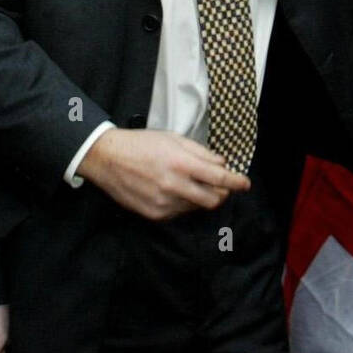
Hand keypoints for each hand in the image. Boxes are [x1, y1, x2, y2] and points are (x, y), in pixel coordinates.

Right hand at [79, 127, 249, 220]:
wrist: (107, 159)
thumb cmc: (141, 144)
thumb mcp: (174, 139)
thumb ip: (201, 152)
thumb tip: (222, 163)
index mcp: (181, 163)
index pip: (219, 178)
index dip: (236, 182)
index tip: (245, 184)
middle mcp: (174, 186)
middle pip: (213, 199)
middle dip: (222, 193)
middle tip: (221, 185)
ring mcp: (163, 203)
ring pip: (196, 207)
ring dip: (201, 197)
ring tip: (191, 183)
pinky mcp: (154, 214)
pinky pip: (179, 212)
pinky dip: (184, 203)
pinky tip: (176, 190)